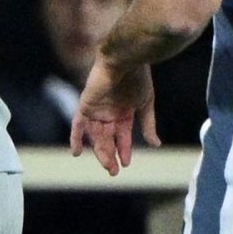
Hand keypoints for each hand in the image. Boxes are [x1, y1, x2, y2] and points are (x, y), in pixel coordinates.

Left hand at [71, 55, 159, 175]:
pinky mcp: (85, 105)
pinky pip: (78, 124)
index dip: (124, 150)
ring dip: (99, 151)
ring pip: (95, 136)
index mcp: (124, 112)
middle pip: (107, 139)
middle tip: (114, 172)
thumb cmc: (138, 78)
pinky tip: (77, 152)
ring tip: (107, 166)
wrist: (125, 61)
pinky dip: (76, 138)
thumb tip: (156, 145)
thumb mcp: (146, 104)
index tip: (127, 164)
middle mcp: (109, 113)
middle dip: (110, 155)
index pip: (122, 136)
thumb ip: (148, 124)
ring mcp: (96, 110)